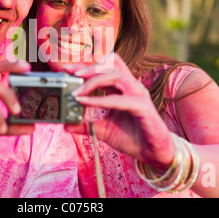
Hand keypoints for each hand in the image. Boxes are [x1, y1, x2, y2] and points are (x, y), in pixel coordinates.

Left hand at [64, 54, 173, 168]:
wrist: (153, 154)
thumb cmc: (132, 138)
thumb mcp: (103, 130)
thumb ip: (86, 125)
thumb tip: (65, 125)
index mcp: (123, 87)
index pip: (105, 67)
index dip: (86, 65)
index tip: (66, 69)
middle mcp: (132, 86)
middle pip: (112, 64)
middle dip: (90, 67)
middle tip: (71, 74)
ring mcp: (138, 94)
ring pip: (116, 75)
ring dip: (93, 81)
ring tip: (76, 92)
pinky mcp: (143, 107)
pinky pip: (120, 99)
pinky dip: (100, 100)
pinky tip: (84, 102)